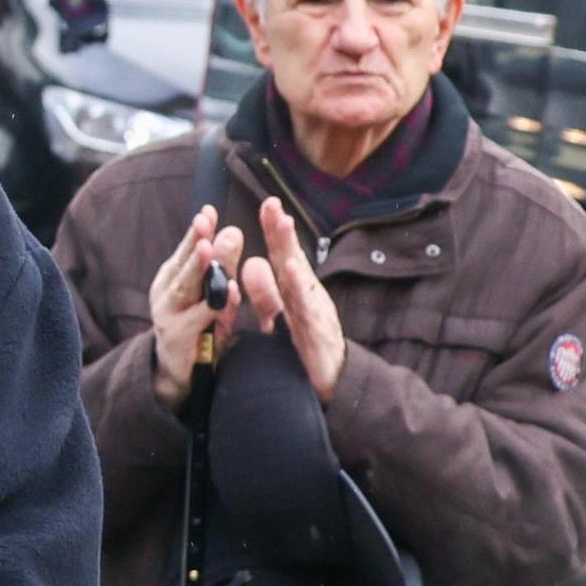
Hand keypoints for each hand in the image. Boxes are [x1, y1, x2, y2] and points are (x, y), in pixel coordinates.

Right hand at [147, 205, 249, 398]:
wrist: (181, 371)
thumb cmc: (199, 326)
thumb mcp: (211, 292)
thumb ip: (221, 265)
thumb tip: (232, 230)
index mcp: (173, 275)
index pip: (188, 247)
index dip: (198, 230)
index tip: (209, 210)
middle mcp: (166, 291)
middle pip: (184, 263)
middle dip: (195, 241)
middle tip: (204, 222)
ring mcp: (167, 314)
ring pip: (185, 287)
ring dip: (196, 267)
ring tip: (207, 248)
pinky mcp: (177, 337)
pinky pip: (197, 318)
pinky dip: (212, 306)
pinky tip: (224, 294)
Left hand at [245, 197, 350, 392]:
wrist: (334, 383)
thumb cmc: (306, 349)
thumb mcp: (282, 319)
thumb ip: (267, 295)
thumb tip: (250, 266)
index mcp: (293, 292)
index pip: (282, 256)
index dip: (275, 231)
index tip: (268, 203)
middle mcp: (304, 295)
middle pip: (291, 257)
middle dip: (281, 231)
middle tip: (272, 204)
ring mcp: (313, 310)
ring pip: (297, 276)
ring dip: (288, 247)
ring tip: (281, 222)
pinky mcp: (318, 331)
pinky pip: (306, 306)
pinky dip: (299, 287)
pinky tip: (291, 269)